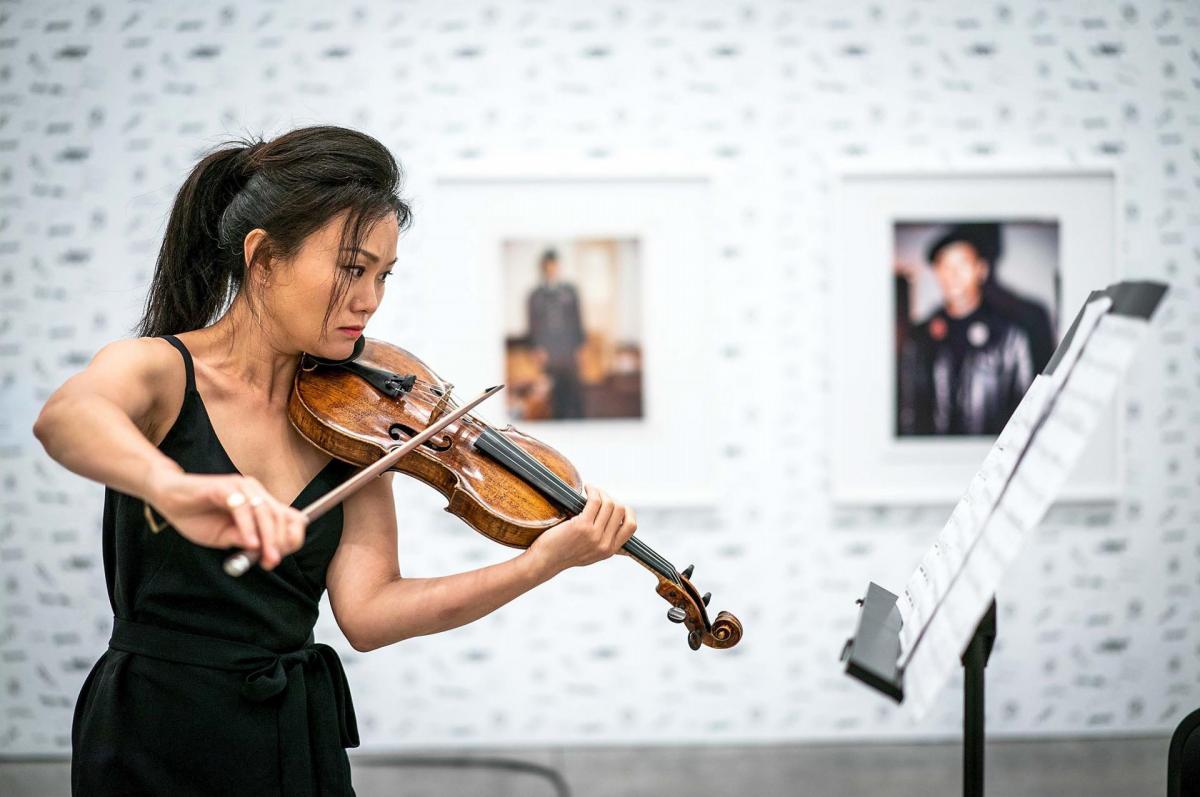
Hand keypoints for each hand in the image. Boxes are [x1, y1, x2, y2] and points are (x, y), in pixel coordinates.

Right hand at [144, 468, 308, 570]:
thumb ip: (246, 541)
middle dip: (280, 542)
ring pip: (264, 512)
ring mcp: (241, 487)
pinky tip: (249, 543)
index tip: (280, 557)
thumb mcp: (226, 536)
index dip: (292, 537)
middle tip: (272, 561)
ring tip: (266, 557)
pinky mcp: (225, 487)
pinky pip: (241, 508)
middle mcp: (255, 492)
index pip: (290, 517)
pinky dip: (248, 528)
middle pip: (280, 516)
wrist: (169, 499)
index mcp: (260, 502)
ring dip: (268, 538)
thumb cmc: (198, 517)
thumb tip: (268, 553)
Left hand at [527, 484, 637, 576]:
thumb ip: (606, 546)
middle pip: (620, 510)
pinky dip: (593, 490)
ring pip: (609, 504)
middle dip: (611, 498)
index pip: (631, 526)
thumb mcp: (592, 556)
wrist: (545, 560)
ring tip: (592, 490)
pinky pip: (595, 501)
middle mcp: (605, 543)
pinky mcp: (582, 526)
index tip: (616, 505)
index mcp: (609, 550)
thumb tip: (624, 543)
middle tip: (599, 495)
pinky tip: (587, 488)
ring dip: (601, 492)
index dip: (627, 511)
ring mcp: (594, 534)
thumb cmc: (565, 554)